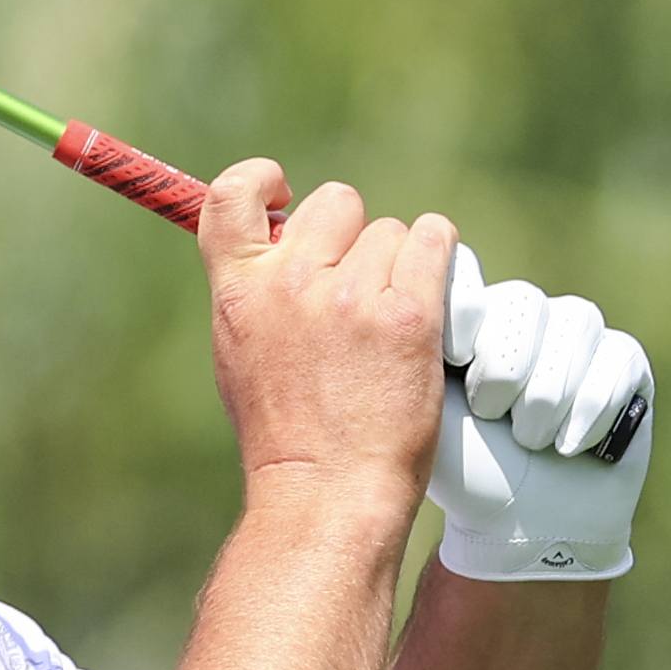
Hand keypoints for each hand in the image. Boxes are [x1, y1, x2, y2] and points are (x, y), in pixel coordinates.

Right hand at [199, 161, 457, 533]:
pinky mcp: (410, 315)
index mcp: (239, 292)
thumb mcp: (241, 354)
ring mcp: (351, 298)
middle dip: (352, 235)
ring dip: (398, 265)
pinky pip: (435, 243)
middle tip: (358, 286)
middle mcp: (291, 284)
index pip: (232, 196)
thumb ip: (256, 295)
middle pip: (337, 203)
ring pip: (392, 233)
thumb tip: (283, 247)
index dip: (260, 179)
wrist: (326, 491)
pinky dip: (438, 259)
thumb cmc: (285, 432)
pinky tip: (431, 296)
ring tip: (389, 323)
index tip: (285, 192)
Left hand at [428, 247, 654, 579]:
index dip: (466, 307)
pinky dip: (588, 410)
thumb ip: (413, 350)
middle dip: (505, 367)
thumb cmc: (465, 469)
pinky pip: (615, 359)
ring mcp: (577, 335)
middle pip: (522, 302)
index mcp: (468, 318)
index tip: (455, 356)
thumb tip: (394, 291)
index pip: (470, 270)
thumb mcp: (425, 408)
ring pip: (573, 325)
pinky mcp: (624, 362)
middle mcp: (524, 316)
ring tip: (526, 440)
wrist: (522, 525)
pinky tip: (567, 445)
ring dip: (544, 396)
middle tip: (489, 415)